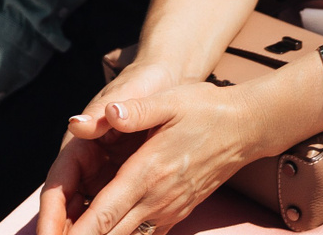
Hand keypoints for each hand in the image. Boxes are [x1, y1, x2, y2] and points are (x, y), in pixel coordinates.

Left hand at [39, 75, 267, 234]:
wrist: (246, 127)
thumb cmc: (205, 109)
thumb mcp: (170, 100)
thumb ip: (136, 110)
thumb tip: (107, 114)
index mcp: (147, 172)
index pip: (102, 215)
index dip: (77, 234)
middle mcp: (156, 198)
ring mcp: (169, 209)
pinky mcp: (178, 213)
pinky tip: (109, 234)